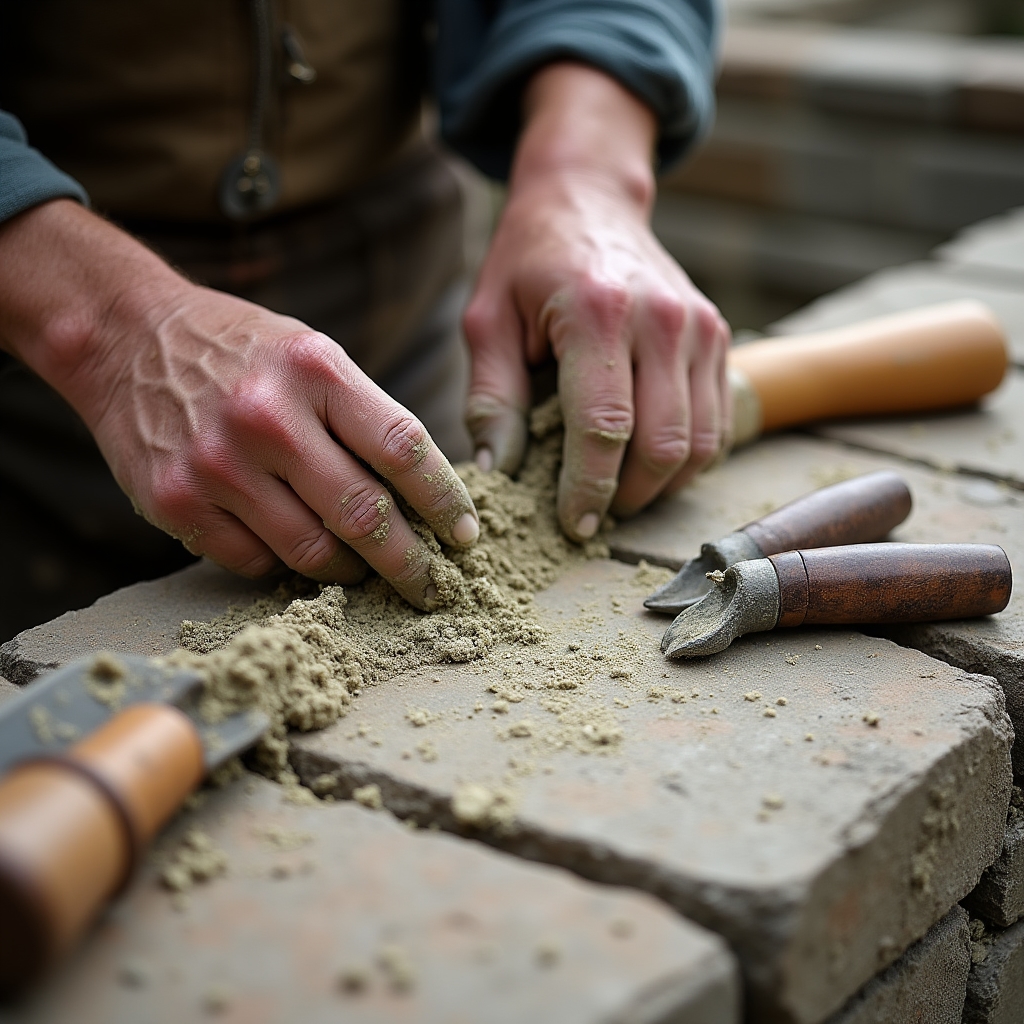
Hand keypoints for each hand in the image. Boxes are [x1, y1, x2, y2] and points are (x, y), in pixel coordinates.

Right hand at [0, 201, 478, 608]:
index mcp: (314, 370)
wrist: (127, 341)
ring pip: (313, 552)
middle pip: (364, 514)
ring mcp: (218, 465)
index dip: (445, 502)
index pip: (403, 449)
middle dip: (411, 562)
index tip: (466, 535)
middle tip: (434, 585)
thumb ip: (365, 417)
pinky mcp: (178, 503)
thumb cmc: (241, 353)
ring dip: (352, 572)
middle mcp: (267, 419)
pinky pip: (256, 562)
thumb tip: (426, 496)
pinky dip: (287, 566)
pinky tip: (300, 552)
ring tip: (368, 571)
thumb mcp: (312, 355)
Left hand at [463, 64, 730, 541]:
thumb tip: (497, 475)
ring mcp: (700, 328)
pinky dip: (687, 459)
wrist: (590, 198)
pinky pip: (716, 423)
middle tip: (592, 515)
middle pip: (663, 445)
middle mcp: (663, 320)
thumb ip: (491, 399)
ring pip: (699, 443)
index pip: (604, 428)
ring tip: (618, 493)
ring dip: (661, 485)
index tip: (573, 525)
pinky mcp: (718, 336)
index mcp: (598, 312)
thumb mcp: (487, 320)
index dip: (589, 489)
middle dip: (628, 497)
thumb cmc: (528, 261)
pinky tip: (647, 463)